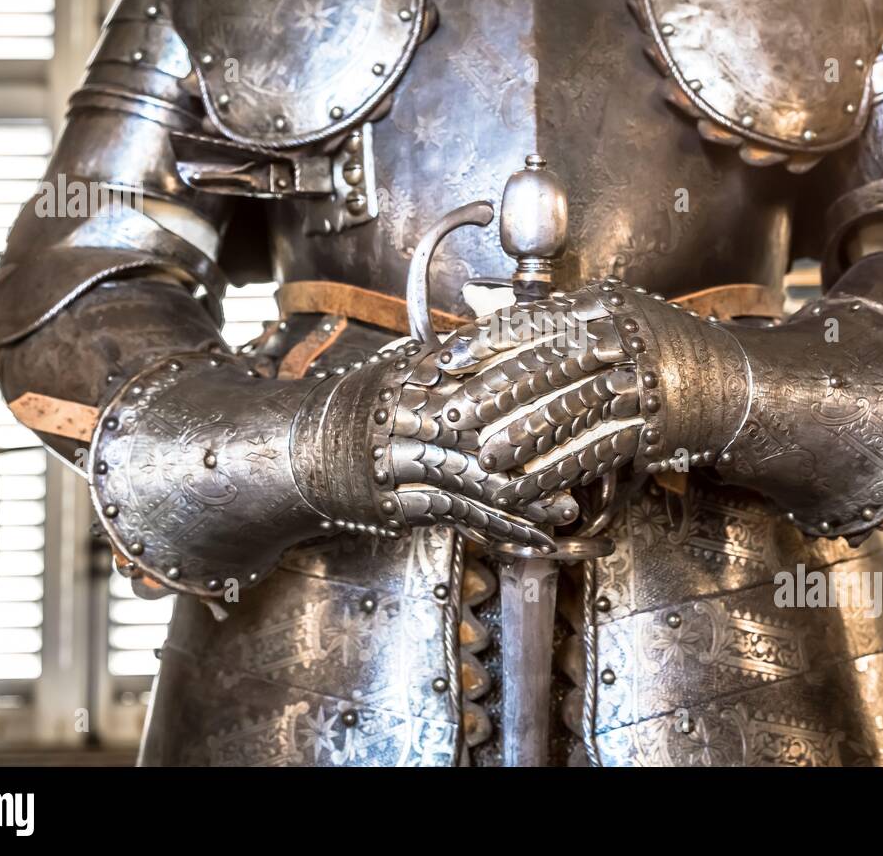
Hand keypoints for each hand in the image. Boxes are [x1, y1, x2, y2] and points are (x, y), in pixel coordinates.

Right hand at [356, 344, 578, 549]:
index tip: (566, 406)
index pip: (479, 386)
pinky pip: (457, 516)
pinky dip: (496, 528)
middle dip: (533, 453)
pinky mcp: (399, 503)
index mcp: (414, 377)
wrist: (302, 448)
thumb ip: (452, 361)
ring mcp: (401, 463)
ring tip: (565, 509)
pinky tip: (529, 539)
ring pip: (474, 481)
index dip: (526, 399)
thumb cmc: (362, 406)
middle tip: (580, 464)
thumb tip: (512, 343)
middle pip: (482, 435)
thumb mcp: (402, 368)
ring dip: (524, 500)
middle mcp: (406, 418)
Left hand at [428, 280, 882, 543]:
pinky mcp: (657, 423)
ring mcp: (643, 379)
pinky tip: (530, 483)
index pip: (531, 321)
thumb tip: (481, 323)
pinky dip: (561, 467)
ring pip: (571, 407)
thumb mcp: (611, 321)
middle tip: (445, 414)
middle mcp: (623, 335)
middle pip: (545, 364)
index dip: (481, 344)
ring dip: (522, 433)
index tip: (438, 364)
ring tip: (479, 454)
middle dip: (490, 392)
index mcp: (603, 304)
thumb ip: (553, 325)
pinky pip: (600, 447)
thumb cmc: (661, 354)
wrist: (738, 384)